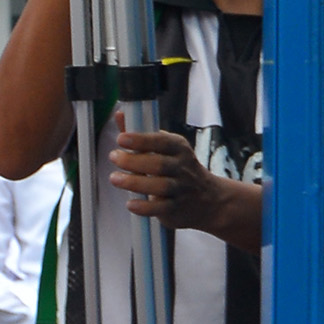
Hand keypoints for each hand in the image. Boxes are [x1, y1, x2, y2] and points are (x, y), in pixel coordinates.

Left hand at [109, 128, 259, 245]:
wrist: (209, 199)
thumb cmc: (178, 169)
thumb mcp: (166, 149)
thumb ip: (140, 135)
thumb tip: (120, 115)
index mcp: (178, 149)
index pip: (162, 141)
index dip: (141, 139)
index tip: (121, 138)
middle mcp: (182, 168)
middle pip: (159, 164)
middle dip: (134, 160)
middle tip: (114, 157)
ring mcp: (180, 189)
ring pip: (160, 186)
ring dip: (135, 182)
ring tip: (114, 178)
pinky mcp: (176, 208)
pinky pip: (161, 208)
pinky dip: (145, 207)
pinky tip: (131, 204)